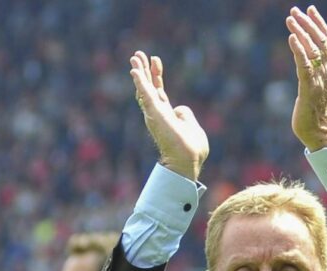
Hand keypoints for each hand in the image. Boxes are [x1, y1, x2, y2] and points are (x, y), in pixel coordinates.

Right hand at [130, 51, 208, 180]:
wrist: (188, 159)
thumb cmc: (192, 148)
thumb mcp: (191, 125)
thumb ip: (185, 114)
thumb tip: (180, 109)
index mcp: (167, 114)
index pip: (159, 91)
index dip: (157, 75)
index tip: (155, 59)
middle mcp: (158, 113)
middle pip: (148, 88)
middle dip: (144, 70)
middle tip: (137, 55)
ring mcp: (155, 114)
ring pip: (144, 89)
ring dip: (139, 73)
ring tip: (134, 57)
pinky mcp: (155, 114)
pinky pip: (145, 96)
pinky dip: (140, 83)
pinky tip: (135, 71)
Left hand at [286, 5, 326, 150]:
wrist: (320, 132)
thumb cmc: (318, 110)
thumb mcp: (322, 86)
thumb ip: (325, 71)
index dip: (319, 24)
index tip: (310, 10)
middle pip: (321, 41)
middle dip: (307, 24)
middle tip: (294, 11)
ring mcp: (319, 80)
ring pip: (313, 50)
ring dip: (300, 32)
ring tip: (290, 20)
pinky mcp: (309, 89)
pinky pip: (304, 65)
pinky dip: (298, 50)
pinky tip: (291, 38)